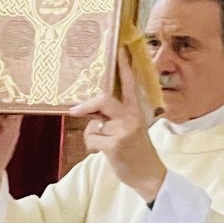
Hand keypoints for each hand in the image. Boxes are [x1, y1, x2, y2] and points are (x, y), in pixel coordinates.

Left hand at [68, 51, 166, 203]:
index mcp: (136, 110)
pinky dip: (93, 147)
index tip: (120, 48)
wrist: (149, 175)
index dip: (124, 66)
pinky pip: (92, 139)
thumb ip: (113, 116)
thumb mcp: (129, 129)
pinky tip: (106, 153)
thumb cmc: (135, 151)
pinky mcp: (116, 144)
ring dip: (92, 136)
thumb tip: (88, 110)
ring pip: (93, 125)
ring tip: (106, 146)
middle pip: (104, 99)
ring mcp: (125, 130)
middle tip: (74, 111)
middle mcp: (132, 116)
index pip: (130, 83)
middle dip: (86, 106)